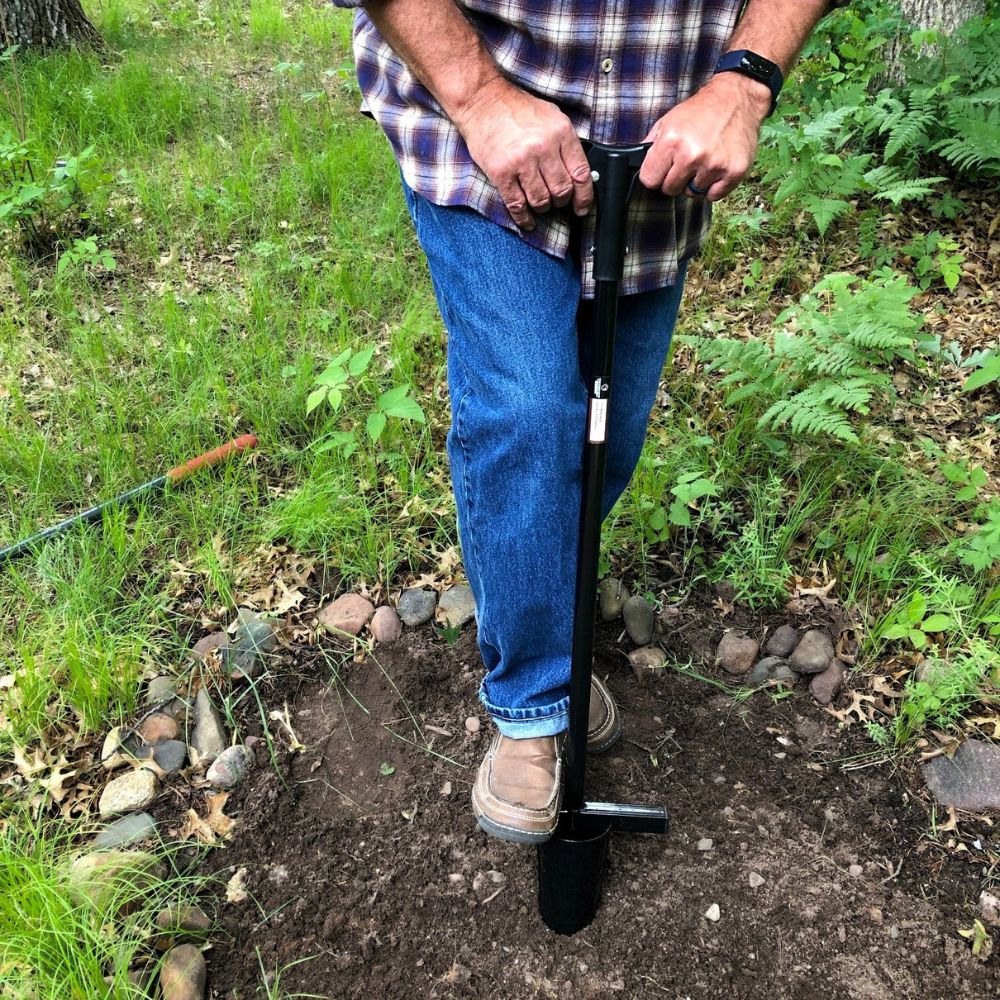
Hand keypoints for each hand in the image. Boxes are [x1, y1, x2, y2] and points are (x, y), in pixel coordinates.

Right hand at [451, 78, 593, 230]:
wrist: (482, 100)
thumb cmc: (516, 110)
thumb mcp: (551, 117)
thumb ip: (566, 144)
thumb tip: (580, 174)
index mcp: (560, 132)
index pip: (581, 174)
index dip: (584, 197)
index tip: (582, 207)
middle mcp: (543, 147)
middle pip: (562, 190)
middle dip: (561, 202)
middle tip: (557, 202)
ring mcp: (521, 161)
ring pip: (541, 201)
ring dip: (542, 208)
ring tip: (540, 204)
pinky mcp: (501, 172)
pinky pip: (517, 205)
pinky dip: (524, 218)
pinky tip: (527, 221)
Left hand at [638, 73, 770, 201]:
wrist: (736, 98)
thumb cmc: (700, 111)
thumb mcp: (668, 121)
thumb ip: (651, 145)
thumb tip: (638, 164)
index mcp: (671, 142)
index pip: (649, 180)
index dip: (655, 175)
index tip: (664, 168)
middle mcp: (692, 155)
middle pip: (670, 190)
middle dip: (676, 179)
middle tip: (687, 161)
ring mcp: (714, 165)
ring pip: (693, 194)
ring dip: (696, 181)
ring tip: (704, 159)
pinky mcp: (734, 171)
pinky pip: (713, 196)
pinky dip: (714, 187)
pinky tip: (716, 167)